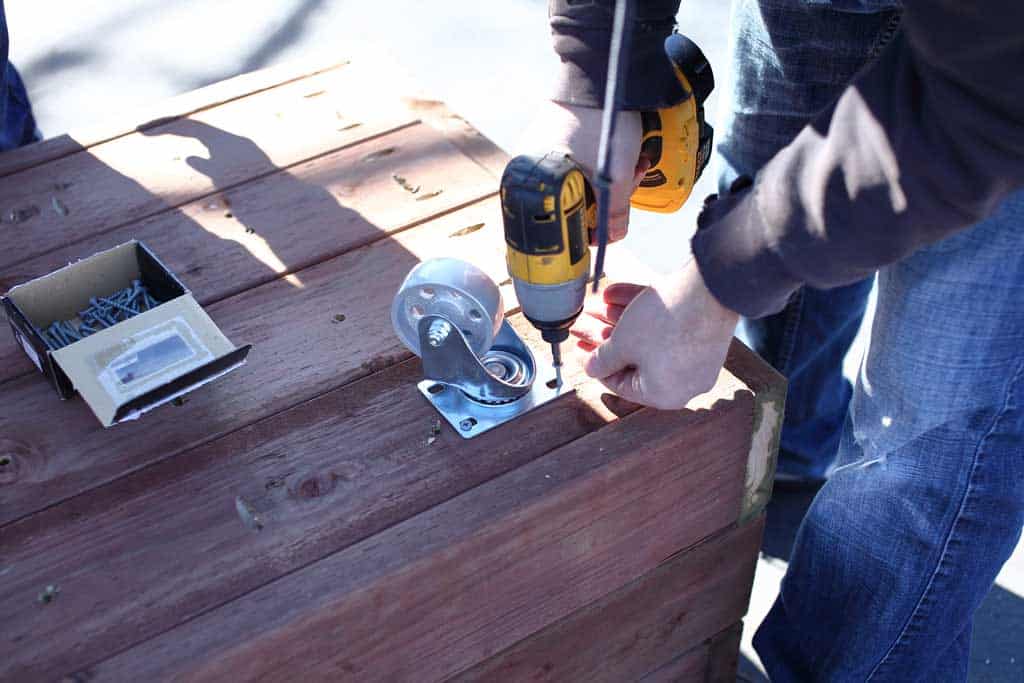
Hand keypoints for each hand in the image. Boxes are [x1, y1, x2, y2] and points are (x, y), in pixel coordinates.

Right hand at [519, 100, 648, 241]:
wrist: (601, 68)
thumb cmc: (601, 120)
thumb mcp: (614, 174)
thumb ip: (614, 213)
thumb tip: (612, 238)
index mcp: (532, 180)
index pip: (557, 222)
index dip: (588, 227)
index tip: (612, 223)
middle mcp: (529, 165)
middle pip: (572, 202)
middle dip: (608, 199)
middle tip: (631, 184)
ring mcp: (542, 149)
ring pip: (580, 182)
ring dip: (612, 181)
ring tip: (635, 165)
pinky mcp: (556, 137)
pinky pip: (579, 163)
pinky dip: (602, 165)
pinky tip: (627, 155)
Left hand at [570, 259, 738, 409]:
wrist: (710, 288)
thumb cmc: (666, 323)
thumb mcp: (622, 344)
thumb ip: (603, 360)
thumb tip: (592, 369)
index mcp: (663, 395)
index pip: (620, 384)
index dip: (595, 365)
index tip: (580, 350)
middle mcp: (683, 381)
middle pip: (633, 359)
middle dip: (605, 337)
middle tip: (584, 323)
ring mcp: (696, 358)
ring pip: (648, 339)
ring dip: (618, 320)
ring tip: (595, 303)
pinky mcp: (703, 333)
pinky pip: (666, 327)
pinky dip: (641, 311)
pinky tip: (613, 293)